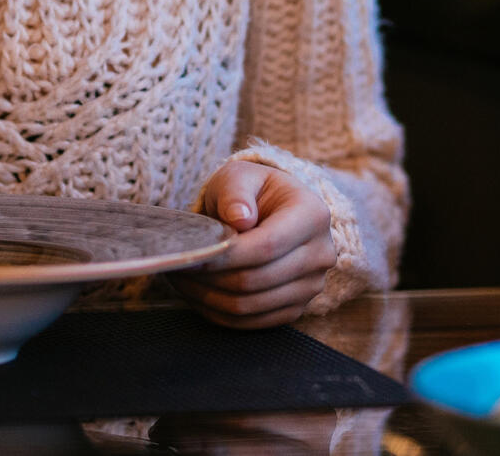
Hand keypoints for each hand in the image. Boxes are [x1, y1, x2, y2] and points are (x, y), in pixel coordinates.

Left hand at [171, 160, 335, 328]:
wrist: (272, 210)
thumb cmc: (252, 192)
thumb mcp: (240, 177)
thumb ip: (237, 192)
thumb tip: (239, 219)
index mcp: (313, 215)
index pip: (266, 246)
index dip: (226, 255)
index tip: (192, 254)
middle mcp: (321, 254)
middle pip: (256, 280)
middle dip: (210, 278)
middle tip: (178, 267)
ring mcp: (311, 286)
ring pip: (250, 306)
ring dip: (208, 298)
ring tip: (182, 279)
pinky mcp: (296, 309)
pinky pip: (251, 323)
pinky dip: (219, 313)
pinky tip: (198, 295)